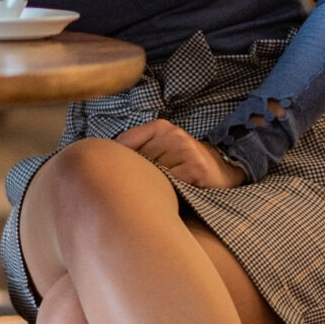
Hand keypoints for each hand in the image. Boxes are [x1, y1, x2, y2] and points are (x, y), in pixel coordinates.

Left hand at [115, 119, 246, 187]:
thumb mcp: (161, 148)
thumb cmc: (184, 163)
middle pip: (135, 161)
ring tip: (152, 193)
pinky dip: (165, 193)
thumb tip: (100, 159)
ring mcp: (185, 150)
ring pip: (151, 174)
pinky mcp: (195, 169)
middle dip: (130, 177)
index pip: (124, 144)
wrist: (223, 170)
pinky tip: (168, 196)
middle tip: (128, 190)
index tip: (110, 175)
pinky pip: (168, 184)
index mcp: (160, 127)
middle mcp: (173, 135)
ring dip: (147, 187)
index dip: (116, 162)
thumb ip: (137, 149)